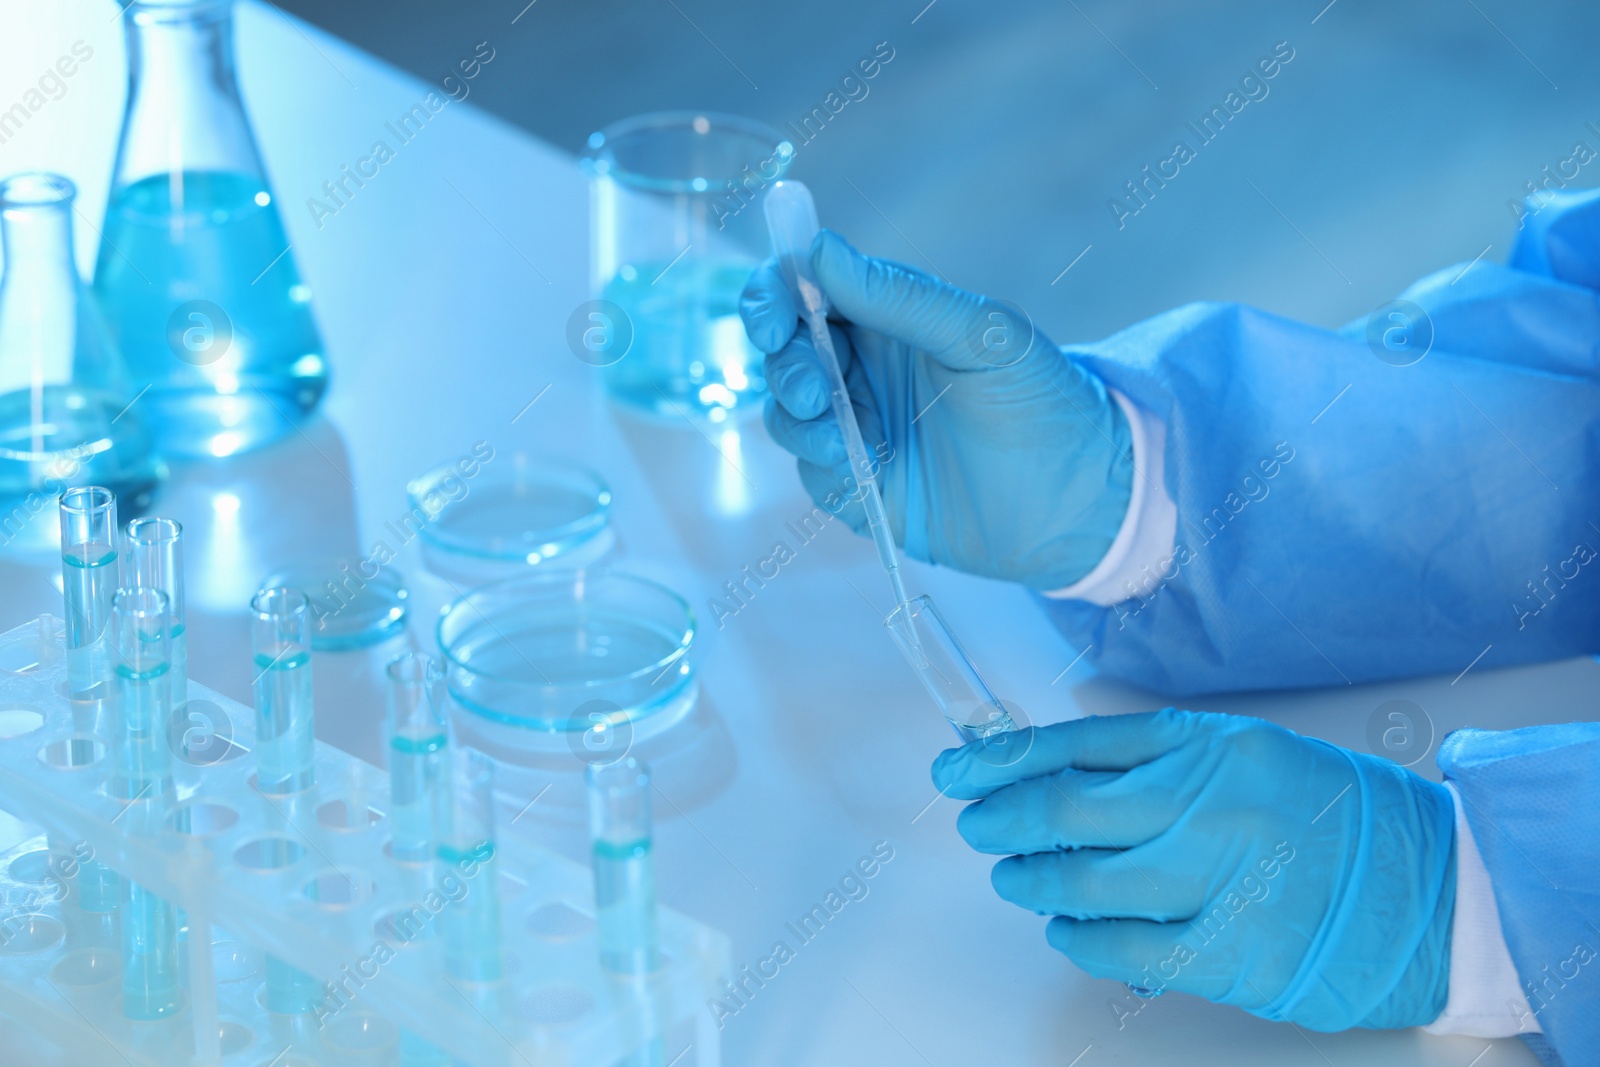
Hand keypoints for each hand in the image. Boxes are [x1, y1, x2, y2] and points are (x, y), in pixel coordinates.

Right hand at [740, 231, 1132, 589]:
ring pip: (787, 415)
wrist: (1081, 496)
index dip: (773, 295)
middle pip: (784, 353)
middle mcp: (863, 368)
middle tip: (810, 391)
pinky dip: (823, 468)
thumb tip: (821, 250)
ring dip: (798, 422)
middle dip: (784, 366)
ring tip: (844, 438)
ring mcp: (858, 429)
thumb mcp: (981, 335)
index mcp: (886, 317)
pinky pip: (813, 474)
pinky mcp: (861, 487)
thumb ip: (901, 297)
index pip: (804, 289)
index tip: (773, 320)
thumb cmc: (1044, 399)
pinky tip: (862, 468)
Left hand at [931, 710, 1456, 1030]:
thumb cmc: (1326, 816)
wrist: (1429, 890)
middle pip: (1065, 811)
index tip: (958, 773)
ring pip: (1082, 882)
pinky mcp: (1230, 951)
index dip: (1002, 761)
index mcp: (1208, 747)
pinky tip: (1064, 924)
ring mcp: (1219, 881)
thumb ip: (1152, 760)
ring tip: (1015, 875)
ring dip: (1029, 880)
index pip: (1076, 746)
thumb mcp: (1240, 753)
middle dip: (1001, 819)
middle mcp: (1209, 806)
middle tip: (977, 825)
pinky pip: (1123, 948)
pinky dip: (1077, 936)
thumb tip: (1050, 772)